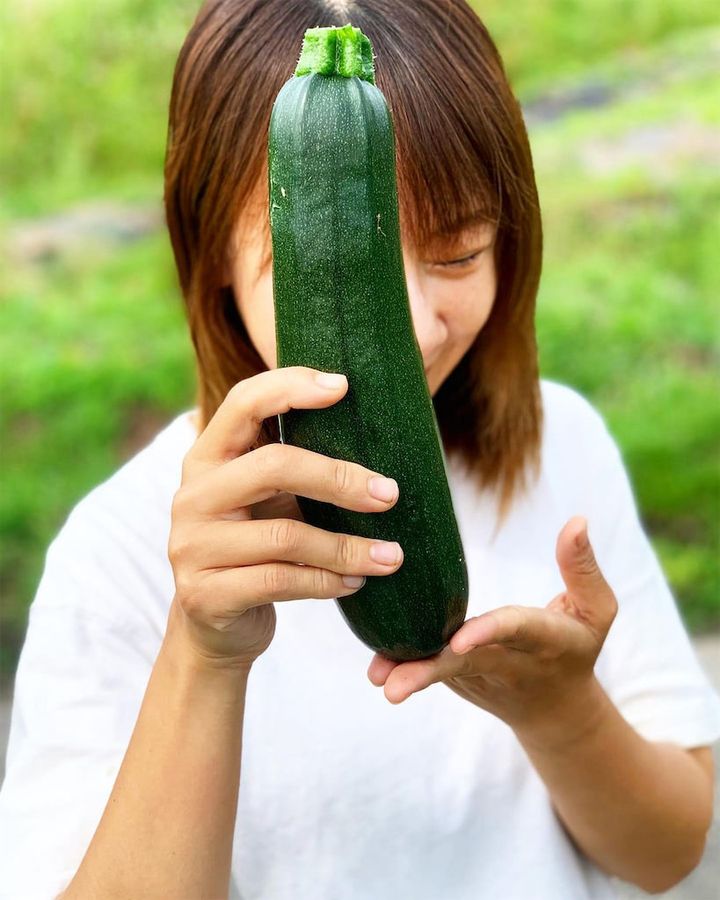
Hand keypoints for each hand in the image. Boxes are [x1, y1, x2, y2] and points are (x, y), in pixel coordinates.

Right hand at [167, 366, 403, 668]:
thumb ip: (301, 466)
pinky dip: (328, 582)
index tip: (345, 386)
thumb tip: (384, 432)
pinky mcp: (206, 595)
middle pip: (273, 466)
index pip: (244, 402)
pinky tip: (356, 583)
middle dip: (340, 479)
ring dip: (347, 547)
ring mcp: (193, 546)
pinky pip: (280, 581)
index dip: (292, 386)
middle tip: (390, 494)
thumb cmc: (257, 547)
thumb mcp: (270, 499)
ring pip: (285, 536)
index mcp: (207, 457)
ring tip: (391, 556)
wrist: (213, 626)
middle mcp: (193, 495)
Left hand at [367, 516, 617, 737]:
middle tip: (392, 686)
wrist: (557, 709)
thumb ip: (583, 567)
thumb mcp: (596, 610)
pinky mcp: (459, 677)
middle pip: (466, 662)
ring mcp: (479, 674)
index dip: (488, 633)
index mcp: (545, 640)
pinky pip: (431, 668)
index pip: (514, 631)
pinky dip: (403, 667)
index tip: (460, 640)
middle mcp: (508, 661)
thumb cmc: (577, 646)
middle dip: (430, 671)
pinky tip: (375, 670)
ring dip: (409, 673)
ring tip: (377, 679)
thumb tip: (577, 520)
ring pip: (442, 671)